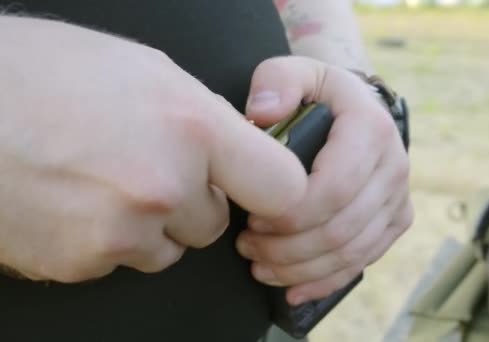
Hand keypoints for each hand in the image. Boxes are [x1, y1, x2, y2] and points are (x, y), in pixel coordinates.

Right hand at [0, 17, 305, 281]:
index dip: (275, 190)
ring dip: (151, 225)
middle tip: (149, 168)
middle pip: (215, 223)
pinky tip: (74, 202)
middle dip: (192, 202)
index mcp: (192, 127)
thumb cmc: (44, 72)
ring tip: (102, 181)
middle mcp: (164, 187)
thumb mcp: (144, 70)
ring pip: (169, 248)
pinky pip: (121, 260)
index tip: (262, 189)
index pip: (283, 187)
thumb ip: (204, 118)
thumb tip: (236, 150)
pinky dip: (107, 240)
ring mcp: (122, 232)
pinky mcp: (84, 263)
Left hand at [236, 56, 413, 304]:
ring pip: (351, 252)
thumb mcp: (294, 71)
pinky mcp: (395, 220)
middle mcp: (394, 166)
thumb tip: (263, 113)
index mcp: (371, 130)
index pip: (335, 188)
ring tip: (258, 264)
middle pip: (341, 228)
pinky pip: (363, 261)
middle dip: (288, 248)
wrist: (355, 110)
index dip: (290, 213)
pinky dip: (325, 281)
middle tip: (246, 246)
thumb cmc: (318, 94)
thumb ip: (276, 81)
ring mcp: (398, 197)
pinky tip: (291, 289)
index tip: (253, 217)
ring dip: (300, 268)